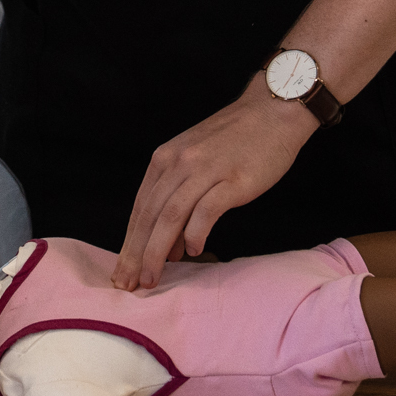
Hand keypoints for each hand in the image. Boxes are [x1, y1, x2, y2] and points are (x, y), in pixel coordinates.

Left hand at [112, 87, 316, 289]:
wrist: (273, 111)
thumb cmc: (236, 140)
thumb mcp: (195, 159)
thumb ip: (179, 196)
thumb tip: (169, 245)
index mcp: (165, 159)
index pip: (140, 208)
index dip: (129, 242)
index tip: (122, 270)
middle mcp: (179, 163)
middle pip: (150, 215)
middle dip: (135, 253)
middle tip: (127, 284)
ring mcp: (205, 170)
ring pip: (170, 216)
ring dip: (157, 251)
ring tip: (152, 278)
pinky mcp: (232, 179)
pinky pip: (206, 210)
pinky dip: (194, 233)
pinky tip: (192, 251)